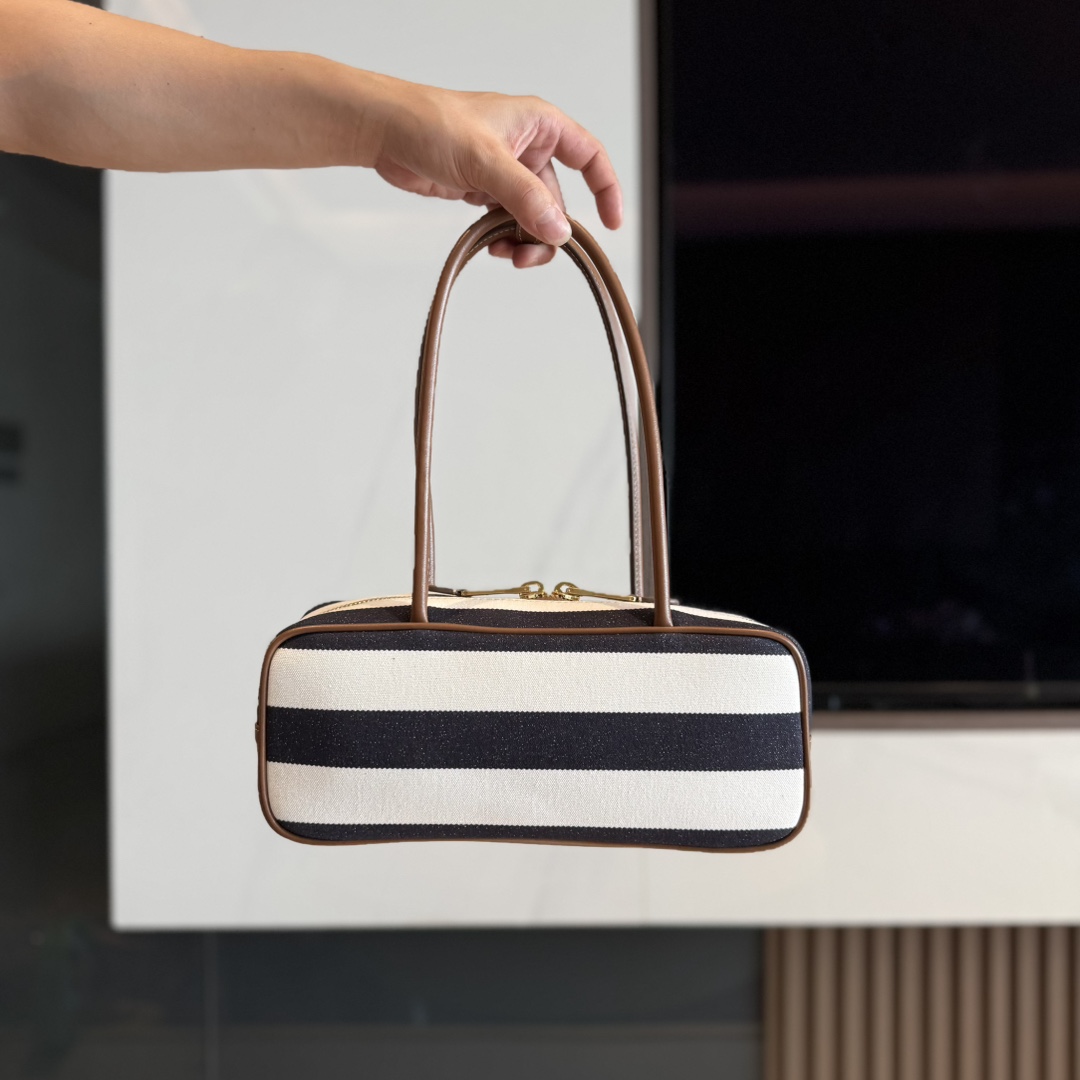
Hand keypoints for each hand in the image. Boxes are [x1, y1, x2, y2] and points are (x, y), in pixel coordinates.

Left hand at [370, 81, 622, 267]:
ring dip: (523, 240)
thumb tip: (558, 230)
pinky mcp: (483, 191)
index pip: (590, 156)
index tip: (611, 223)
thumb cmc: (430, 124)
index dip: (606, 189)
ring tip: (504, 254)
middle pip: (558, 200)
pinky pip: (507, 222)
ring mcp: (505, 173)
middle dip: (547, 231)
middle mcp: (527, 148)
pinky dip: (503, 239)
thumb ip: (525, 197)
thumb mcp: (485, 161)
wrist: (384, 133)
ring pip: (532, 217)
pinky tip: (490, 247)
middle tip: (528, 254)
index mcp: (540, 126)